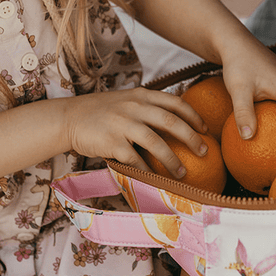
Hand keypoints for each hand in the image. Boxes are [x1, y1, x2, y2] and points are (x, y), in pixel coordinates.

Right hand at [64, 88, 206, 178]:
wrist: (69, 117)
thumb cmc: (100, 111)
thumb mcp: (126, 100)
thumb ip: (147, 106)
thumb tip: (175, 121)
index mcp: (141, 95)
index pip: (175, 102)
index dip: (194, 116)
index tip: (205, 129)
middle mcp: (135, 107)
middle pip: (172, 122)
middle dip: (192, 138)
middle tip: (204, 152)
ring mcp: (123, 124)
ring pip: (156, 143)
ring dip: (172, 160)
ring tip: (182, 173)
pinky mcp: (112, 142)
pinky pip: (135, 160)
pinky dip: (147, 171)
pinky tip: (154, 179)